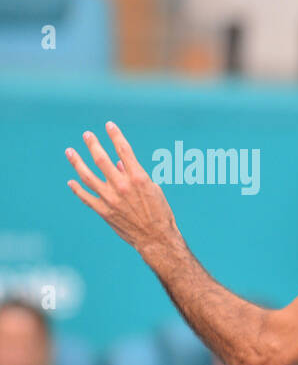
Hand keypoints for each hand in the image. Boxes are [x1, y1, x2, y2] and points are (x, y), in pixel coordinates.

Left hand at [65, 122, 181, 259]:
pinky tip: (71, 181)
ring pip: (87, 176)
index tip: (108, 125)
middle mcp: (122, 185)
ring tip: (70, 151)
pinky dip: (77, 188)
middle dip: (92, 144)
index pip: (124, 149)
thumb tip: (120, 164)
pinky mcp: (103, 211)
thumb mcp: (153, 190)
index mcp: (138, 177)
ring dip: (77, 162)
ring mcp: (110, 198)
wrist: (156, 239)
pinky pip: (86, 197)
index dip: (115, 135)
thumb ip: (135, 175)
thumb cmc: (160, 213)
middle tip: (87, 135)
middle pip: (101, 159)